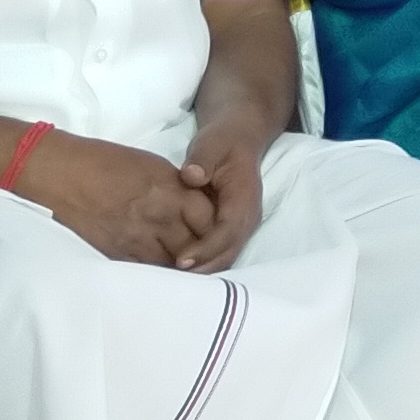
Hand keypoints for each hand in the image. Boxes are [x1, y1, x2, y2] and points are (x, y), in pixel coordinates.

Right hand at [18, 129, 204, 264]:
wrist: (58, 173)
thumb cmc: (100, 162)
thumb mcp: (149, 166)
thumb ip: (174, 189)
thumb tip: (191, 208)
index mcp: (169, 187)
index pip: (208, 216)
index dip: (214, 227)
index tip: (213, 232)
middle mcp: (159, 213)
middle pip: (196, 243)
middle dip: (203, 252)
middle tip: (205, 258)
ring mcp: (137, 237)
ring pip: (173, 263)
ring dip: (180, 267)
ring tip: (185, 271)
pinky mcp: (117, 254)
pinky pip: (146, 271)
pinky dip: (155, 274)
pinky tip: (158, 276)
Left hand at [172, 121, 270, 274]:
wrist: (238, 140)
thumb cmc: (222, 141)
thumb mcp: (211, 143)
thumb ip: (202, 159)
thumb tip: (191, 177)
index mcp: (244, 197)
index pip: (228, 231)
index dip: (206, 248)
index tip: (181, 260)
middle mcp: (247, 217)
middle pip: (229, 252)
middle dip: (204, 267)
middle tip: (172, 279)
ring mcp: (241, 225)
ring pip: (226, 256)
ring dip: (203, 269)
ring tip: (173, 279)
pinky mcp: (231, 229)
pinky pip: (220, 252)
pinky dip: (203, 262)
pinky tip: (178, 266)